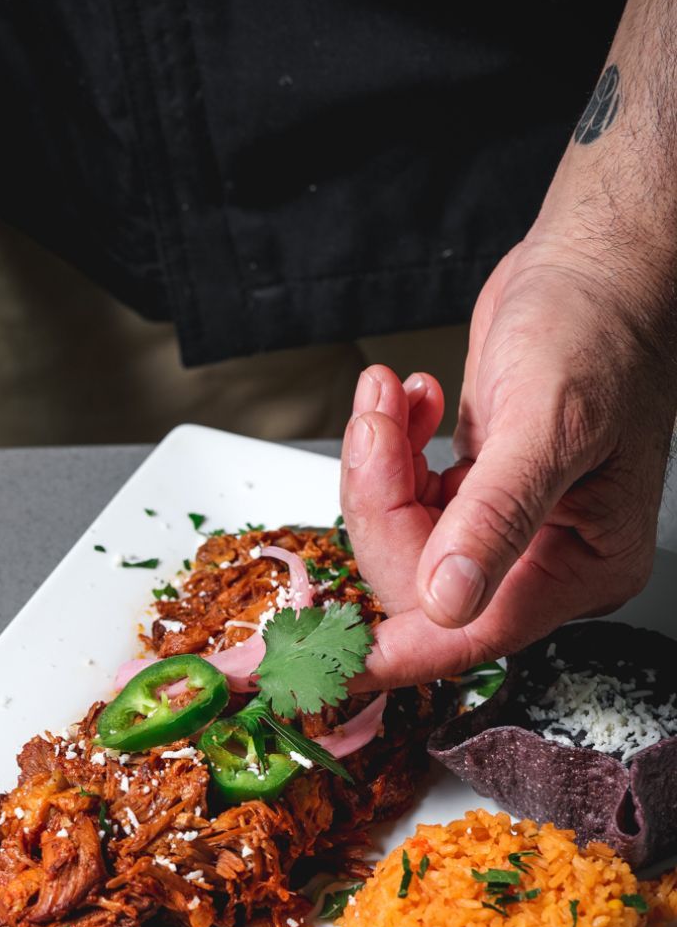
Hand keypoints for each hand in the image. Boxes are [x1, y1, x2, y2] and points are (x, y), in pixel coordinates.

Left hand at [340, 237, 676, 688]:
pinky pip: (403, 500)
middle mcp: (543, 558)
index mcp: (581, 564)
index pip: (471, 635)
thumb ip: (496, 516)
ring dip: (378, 466)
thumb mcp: (546, 423)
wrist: (598, 264)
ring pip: (400, 537)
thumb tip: (450, 597)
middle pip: (418, 581)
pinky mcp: (473, 492)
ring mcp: (505, 526)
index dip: (392, 650)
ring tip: (391, 399)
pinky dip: (390, 449)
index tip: (325, 662)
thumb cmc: (601, 327)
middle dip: (380, 503)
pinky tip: (411, 399)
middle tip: (379, 426)